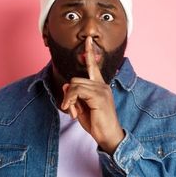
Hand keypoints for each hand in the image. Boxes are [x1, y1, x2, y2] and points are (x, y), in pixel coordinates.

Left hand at [60, 37, 124, 152]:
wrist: (109, 136)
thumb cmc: (97, 124)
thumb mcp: (82, 108)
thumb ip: (75, 96)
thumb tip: (66, 84)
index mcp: (99, 86)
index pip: (93, 66)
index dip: (89, 52)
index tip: (88, 40)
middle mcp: (102, 85)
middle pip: (76, 79)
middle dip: (68, 94)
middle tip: (69, 109)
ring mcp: (102, 90)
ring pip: (75, 85)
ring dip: (68, 99)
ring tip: (72, 112)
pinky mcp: (99, 97)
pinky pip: (77, 91)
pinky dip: (71, 101)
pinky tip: (73, 112)